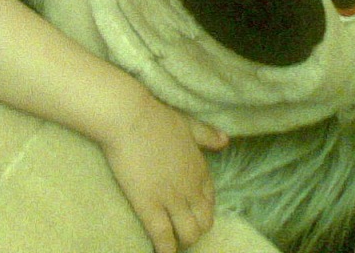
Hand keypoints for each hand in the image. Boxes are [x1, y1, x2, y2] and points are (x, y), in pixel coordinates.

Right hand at [100, 93, 228, 252]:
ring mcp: (172, 199)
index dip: (200, 210)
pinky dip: (166, 250)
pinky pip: (164, 237)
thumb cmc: (155, 116)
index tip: (189, 213)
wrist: (128, 117)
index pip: (209, 202)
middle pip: (203, 223)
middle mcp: (191, 188)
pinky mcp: (150, 206)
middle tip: (178, 230)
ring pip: (189, 234)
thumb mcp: (187, 123)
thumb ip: (207, 135)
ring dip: (182, 241)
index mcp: (200, 169)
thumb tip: (226, 141)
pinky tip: (162, 252)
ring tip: (171, 242)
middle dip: (194, 229)